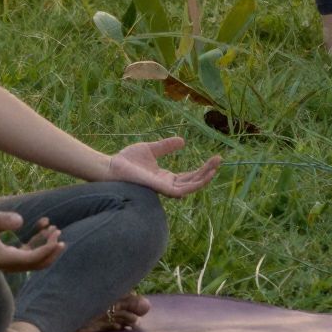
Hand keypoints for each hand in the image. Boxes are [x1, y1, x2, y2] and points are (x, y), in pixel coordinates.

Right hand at [0, 210, 64, 273]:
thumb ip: (1, 220)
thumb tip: (20, 221)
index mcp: (3, 259)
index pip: (31, 259)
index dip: (46, 250)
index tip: (57, 238)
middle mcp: (6, 264)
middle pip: (35, 264)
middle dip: (50, 252)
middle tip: (60, 236)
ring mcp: (6, 260)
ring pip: (33, 259)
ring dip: (45, 246)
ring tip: (55, 229)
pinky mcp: (6, 254)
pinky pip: (26, 251)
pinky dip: (36, 242)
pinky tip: (43, 226)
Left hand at [107, 136, 221, 196]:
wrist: (112, 166)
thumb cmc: (128, 160)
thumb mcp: (151, 148)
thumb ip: (166, 146)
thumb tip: (183, 141)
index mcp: (165, 177)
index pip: (189, 176)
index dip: (202, 169)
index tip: (214, 159)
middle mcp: (167, 185)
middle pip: (193, 181)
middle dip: (207, 172)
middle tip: (219, 159)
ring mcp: (165, 188)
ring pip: (191, 187)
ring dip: (204, 178)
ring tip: (216, 166)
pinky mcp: (161, 189)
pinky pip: (181, 190)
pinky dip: (194, 184)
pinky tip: (203, 176)